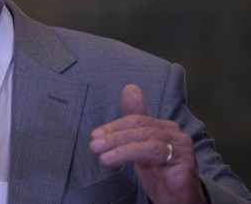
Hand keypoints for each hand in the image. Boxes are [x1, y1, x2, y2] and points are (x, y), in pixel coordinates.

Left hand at [90, 84, 206, 203]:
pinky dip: (133, 156)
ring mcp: (183, 151)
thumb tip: (130, 89)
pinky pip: (157, 157)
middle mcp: (177, 136)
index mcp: (165, 128)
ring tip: (102, 157)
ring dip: (121, 149)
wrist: (180, 201)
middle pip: (141, 129)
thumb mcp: (140, 147)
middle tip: (95, 146)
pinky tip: (116, 161)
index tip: (95, 135)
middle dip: (114, 137)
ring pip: (148, 142)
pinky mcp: (185, 167)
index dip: (114, 127)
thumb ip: (133, 122)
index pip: (137, 120)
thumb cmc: (160, 173)